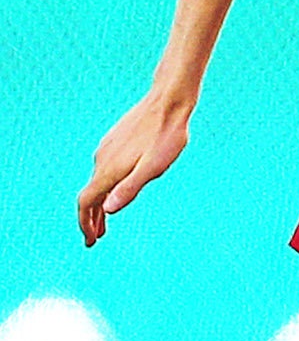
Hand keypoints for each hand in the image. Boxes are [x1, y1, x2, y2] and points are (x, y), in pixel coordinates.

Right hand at [78, 91, 192, 245]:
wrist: (169, 100)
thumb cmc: (167, 135)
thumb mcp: (154, 166)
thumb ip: (130, 188)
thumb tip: (108, 209)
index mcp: (110, 169)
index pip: (87, 202)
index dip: (86, 223)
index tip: (90, 240)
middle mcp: (102, 159)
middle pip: (90, 194)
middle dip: (91, 218)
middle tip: (97, 237)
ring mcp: (107, 148)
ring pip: (98, 181)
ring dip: (100, 202)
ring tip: (106, 218)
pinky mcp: (115, 140)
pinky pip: (104, 169)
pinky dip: (106, 185)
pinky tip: (117, 187)